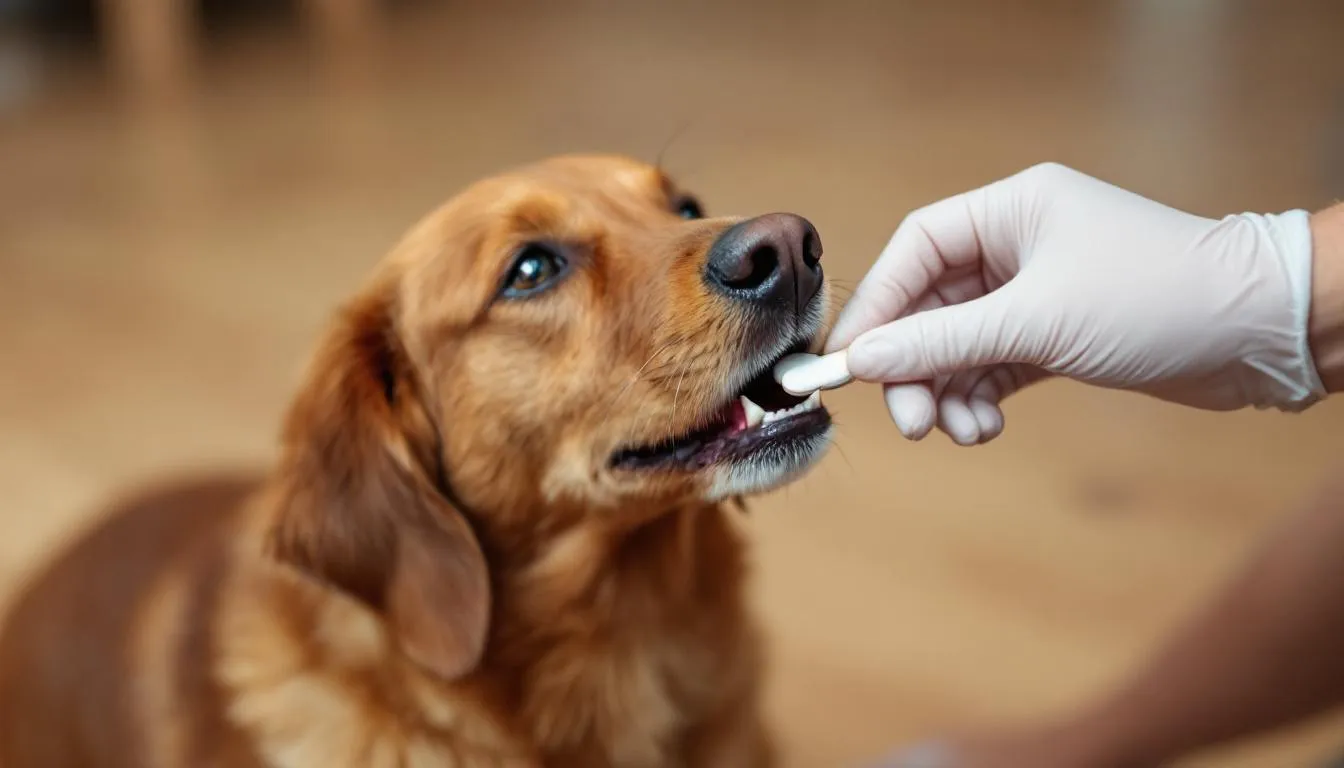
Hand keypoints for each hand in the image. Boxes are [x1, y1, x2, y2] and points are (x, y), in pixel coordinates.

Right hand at [825, 163, 1324, 444]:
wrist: (1257, 332)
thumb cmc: (1155, 297)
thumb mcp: (1035, 320)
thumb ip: (941, 340)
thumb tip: (862, 359)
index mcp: (1010, 210)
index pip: (914, 250)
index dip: (876, 305)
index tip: (848, 361)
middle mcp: (1018, 245)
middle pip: (931, 306)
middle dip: (915, 367)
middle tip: (909, 422)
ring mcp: (1037, 291)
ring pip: (959, 344)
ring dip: (948, 391)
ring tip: (959, 432)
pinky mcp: (1056, 335)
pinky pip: (992, 366)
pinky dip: (980, 398)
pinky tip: (985, 427)